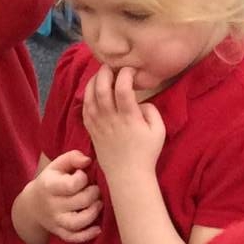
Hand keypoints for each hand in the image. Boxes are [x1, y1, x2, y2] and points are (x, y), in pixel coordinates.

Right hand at [27, 149, 101, 243]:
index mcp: (49, 186)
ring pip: (77, 223)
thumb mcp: (57, 165)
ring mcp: (55, 221)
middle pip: (80, 202)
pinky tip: (98, 228)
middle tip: (96, 190)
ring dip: (93, 214)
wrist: (33, 205)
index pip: (71, 184)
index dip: (83, 178)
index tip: (83, 175)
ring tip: (98, 205)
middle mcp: (51, 205)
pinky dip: (87, 235)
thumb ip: (72, 158)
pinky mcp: (60, 233)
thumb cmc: (51, 180)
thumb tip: (88, 160)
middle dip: (93, 194)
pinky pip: (74, 238)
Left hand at [82, 66, 165, 183]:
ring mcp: (99, 126)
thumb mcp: (159, 130)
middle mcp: (111, 119)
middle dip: (105, 72)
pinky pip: (84, 110)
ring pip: (90, 98)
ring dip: (94, 82)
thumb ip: (151, 111)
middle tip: (111, 66)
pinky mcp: (92, 132)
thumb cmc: (147, 154)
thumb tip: (139, 102)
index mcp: (129, 117)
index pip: (123, 88)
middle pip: (102, 89)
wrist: (128, 176)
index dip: (126, 74)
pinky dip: (87, 97)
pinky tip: (92, 91)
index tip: (131, 71)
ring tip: (101, 75)